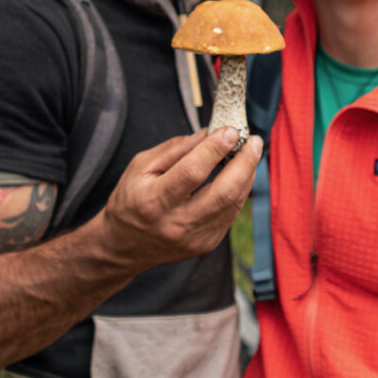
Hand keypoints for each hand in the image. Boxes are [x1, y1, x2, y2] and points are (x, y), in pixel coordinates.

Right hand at [99, 127, 261, 269]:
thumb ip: (175, 149)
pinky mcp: (206, 244)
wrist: (124, 246)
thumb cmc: (131, 200)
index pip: (192, 172)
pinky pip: (231, 214)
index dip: (215, 149)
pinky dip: (239, 191)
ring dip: (246, 176)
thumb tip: (209, 133)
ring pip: (232, 204)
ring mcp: (194, 238)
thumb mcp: (141, 167)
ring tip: (251, 154)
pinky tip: (241, 174)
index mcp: (154, 201)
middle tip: (254, 142)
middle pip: (222, 193)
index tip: (230, 130)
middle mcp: (176, 223)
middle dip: (244, 163)